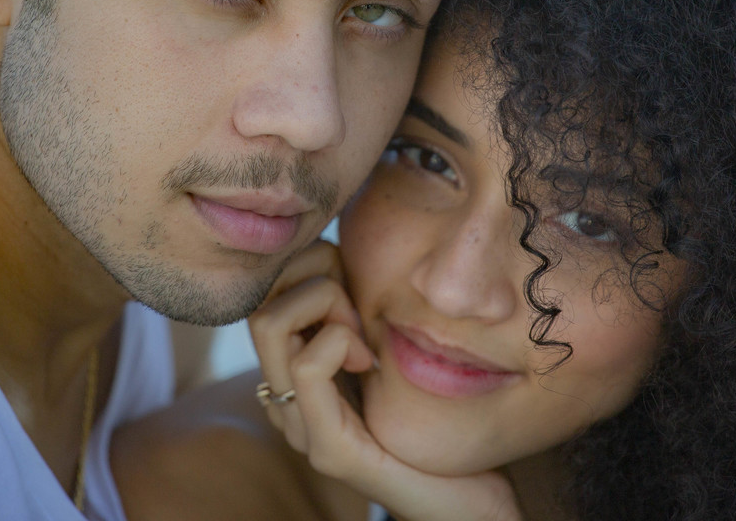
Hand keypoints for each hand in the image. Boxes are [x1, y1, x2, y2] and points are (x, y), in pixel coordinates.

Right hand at [248, 241, 522, 520]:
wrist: (475, 498)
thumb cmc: (440, 415)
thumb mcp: (392, 342)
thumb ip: (362, 305)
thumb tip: (346, 240)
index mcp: (294, 372)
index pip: (265, 289)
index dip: (307, 265)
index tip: (354, 285)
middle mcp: (285, 398)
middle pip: (260, 300)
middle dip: (314, 280)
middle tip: (360, 309)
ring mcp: (300, 427)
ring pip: (271, 323)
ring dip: (327, 305)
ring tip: (364, 336)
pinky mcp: (329, 450)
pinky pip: (307, 364)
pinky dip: (339, 340)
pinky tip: (370, 362)